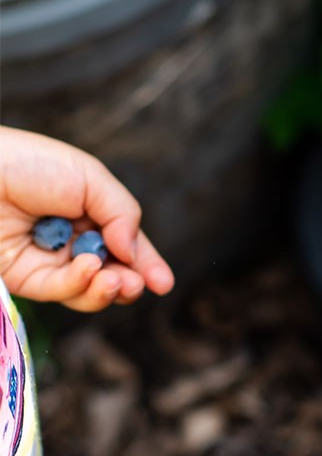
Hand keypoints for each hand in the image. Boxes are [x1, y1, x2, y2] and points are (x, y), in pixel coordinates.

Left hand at [0, 126, 173, 309]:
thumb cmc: (30, 164)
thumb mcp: (92, 178)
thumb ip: (122, 215)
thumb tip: (133, 254)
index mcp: (90, 215)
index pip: (125, 246)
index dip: (146, 265)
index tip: (164, 283)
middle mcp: (71, 242)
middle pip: (110, 274)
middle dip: (129, 283)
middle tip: (136, 284)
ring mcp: (47, 262)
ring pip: (87, 291)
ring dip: (107, 289)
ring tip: (117, 281)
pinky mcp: (23, 278)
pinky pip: (59, 290)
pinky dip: (79, 283)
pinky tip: (88, 267)